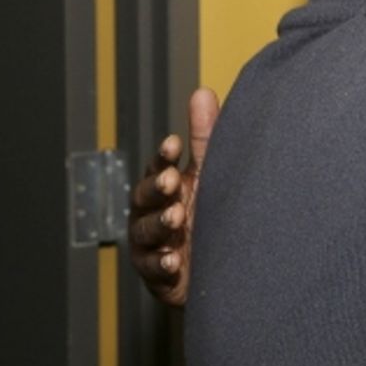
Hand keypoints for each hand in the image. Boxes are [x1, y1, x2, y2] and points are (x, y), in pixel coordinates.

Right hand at [126, 87, 218, 305]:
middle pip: (145, 197)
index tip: (173, 144)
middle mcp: (151, 211)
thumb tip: (202, 91)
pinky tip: (173, 260)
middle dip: (156, 189)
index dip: (163, 156)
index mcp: (164, 185)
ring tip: (175, 220)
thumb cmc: (209, 214)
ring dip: (159, 224)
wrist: (220, 267)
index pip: (159, 166)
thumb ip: (204, 138)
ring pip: (146, 231)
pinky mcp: (156, 274)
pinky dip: (162, 264)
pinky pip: (153, 268)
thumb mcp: (210, 174)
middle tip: (171, 182)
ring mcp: (151, 243)